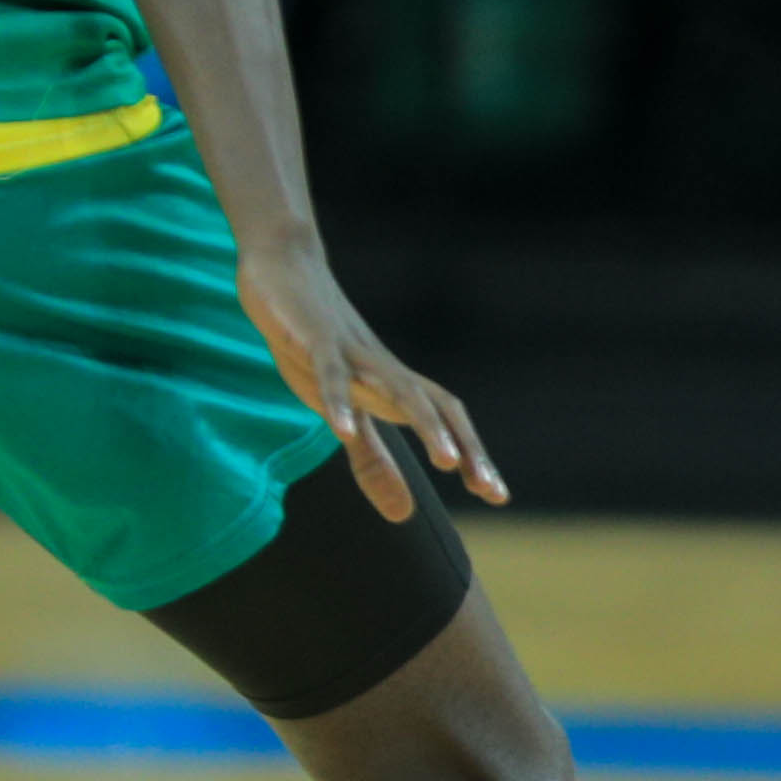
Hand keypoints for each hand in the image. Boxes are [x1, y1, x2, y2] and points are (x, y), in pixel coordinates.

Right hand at [237, 226, 506, 517]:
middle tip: (486, 486)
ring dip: (425, 424)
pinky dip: (338, 398)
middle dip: (464, 446)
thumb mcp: (343, 412)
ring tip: (445, 462)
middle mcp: (383, 369)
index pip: (447, 419)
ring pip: (398, 387)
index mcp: (392, 386)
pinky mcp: (312, 338)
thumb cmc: (315, 344)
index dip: (473, 454)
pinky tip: (341, 429)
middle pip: (436, 405)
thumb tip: (405, 514)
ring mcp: (351, 351)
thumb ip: (372, 461)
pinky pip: (330, 370)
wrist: (283, 266)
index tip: (497, 495)